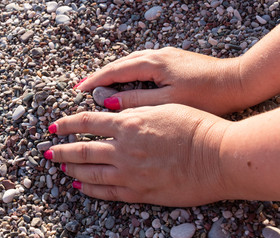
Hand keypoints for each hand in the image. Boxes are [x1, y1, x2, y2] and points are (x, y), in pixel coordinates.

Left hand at [45, 104, 232, 206]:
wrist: (217, 156)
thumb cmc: (195, 127)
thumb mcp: (161, 108)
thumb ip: (134, 112)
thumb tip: (111, 114)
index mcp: (128, 124)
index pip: (86, 122)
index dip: (66, 124)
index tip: (53, 127)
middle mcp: (123, 149)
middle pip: (81, 149)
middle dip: (61, 150)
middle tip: (48, 151)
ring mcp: (128, 173)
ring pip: (89, 172)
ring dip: (70, 169)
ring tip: (59, 167)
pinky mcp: (138, 193)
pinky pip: (106, 192)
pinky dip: (89, 189)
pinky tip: (79, 186)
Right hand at [77, 47, 244, 114]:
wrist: (237, 81)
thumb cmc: (207, 95)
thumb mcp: (169, 101)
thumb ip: (138, 102)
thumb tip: (111, 103)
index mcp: (153, 64)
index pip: (115, 71)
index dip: (95, 81)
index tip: (79, 90)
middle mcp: (156, 55)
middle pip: (120, 63)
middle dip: (100, 75)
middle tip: (83, 86)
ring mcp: (165, 55)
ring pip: (131, 61)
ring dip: (113, 71)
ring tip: (99, 83)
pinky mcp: (172, 59)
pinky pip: (142, 62)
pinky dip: (128, 70)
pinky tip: (126, 78)